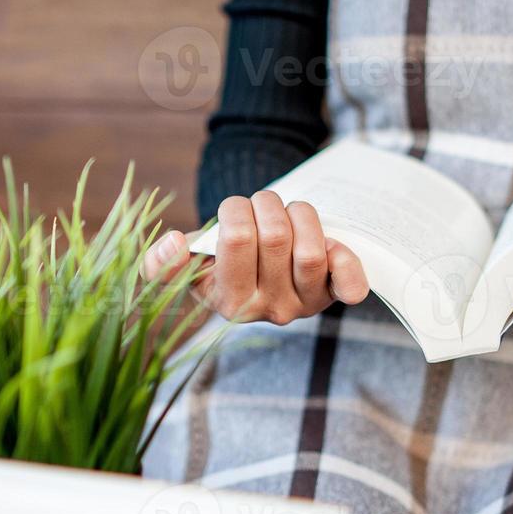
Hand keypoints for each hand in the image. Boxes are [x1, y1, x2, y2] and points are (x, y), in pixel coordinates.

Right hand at [144, 192, 368, 324]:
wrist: (261, 271)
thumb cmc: (223, 263)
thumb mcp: (189, 265)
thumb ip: (163, 263)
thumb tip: (172, 242)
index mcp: (229, 302)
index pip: (235, 240)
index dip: (235, 209)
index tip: (232, 208)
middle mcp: (269, 310)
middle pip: (275, 237)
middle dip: (265, 204)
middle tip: (259, 204)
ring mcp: (305, 304)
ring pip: (310, 249)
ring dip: (299, 214)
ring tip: (287, 211)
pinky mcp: (334, 295)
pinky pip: (349, 282)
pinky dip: (348, 264)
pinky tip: (335, 247)